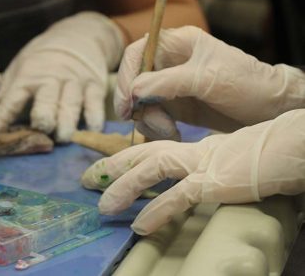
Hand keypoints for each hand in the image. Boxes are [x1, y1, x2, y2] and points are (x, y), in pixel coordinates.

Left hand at [0, 12, 123, 141]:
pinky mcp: (95, 85)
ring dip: (68, 119)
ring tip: (65, 137)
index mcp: (29, 77)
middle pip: (48, 98)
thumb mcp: (20, 68)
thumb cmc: (43, 59)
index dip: (3, 115)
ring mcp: (75, 83)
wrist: (78, 36)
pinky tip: (94, 130)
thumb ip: (5, 92)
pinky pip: (96, 102)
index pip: (14, 98)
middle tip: (41, 126)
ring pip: (72, 102)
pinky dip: (95, 115)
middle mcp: (52, 79)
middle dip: (44, 112)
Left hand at [83, 109, 304, 234]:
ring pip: (152, 170)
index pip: (153, 150)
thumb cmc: (268, 155)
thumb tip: (195, 183)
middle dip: (112, 167)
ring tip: (104, 207)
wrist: (293, 145)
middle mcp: (195, 151)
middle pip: (143, 154)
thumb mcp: (230, 163)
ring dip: (125, 188)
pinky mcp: (214, 180)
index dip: (126, 158)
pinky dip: (157, 210)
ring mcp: (203, 163)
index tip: (106, 169)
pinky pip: (179, 196)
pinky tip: (140, 225)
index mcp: (198, 149)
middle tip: (87, 180)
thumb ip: (209, 171)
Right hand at [114, 26, 304, 138]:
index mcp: (177, 44)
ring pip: (140, 102)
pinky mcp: (173, 106)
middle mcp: (168, 63)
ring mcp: (169, 85)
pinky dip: (156, 127)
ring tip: (168, 129)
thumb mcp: (206, 79)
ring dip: (148, 119)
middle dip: (137, 103)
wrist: (268, 110)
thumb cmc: (245, 84)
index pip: (137, 53)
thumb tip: (133, 89)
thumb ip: (168, 82)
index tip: (126, 103)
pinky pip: (151, 116)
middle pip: (134, 80)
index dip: (125, 76)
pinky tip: (172, 133)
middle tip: (140, 120)